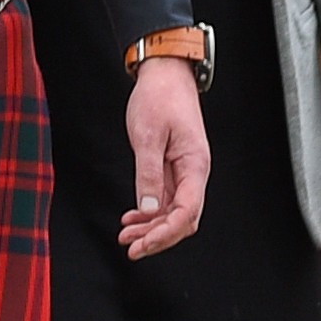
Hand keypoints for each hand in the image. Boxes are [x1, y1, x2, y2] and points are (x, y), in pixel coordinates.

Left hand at [119, 57, 210, 257]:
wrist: (165, 74)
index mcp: (195, 164)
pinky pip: (166, 199)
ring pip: (173, 212)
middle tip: (130, 246)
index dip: (164, 234)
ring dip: (152, 227)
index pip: (186, 212)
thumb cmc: (160, 97)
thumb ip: (148, 175)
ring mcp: (184, 171)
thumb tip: (149, 209)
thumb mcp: (148, 136)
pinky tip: (133, 217)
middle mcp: (194, 172)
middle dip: (157, 236)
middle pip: (183, 218)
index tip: (141, 245)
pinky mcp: (174, 168)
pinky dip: (150, 212)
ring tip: (126, 234)